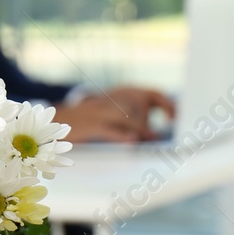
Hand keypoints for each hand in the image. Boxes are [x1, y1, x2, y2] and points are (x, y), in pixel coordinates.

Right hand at [54, 86, 175, 142]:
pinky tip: (133, 141)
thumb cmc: (91, 120)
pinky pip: (109, 128)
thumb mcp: (112, 112)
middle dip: (152, 120)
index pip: (152, 93)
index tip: (176, 119)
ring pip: (128, 116)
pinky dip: (122, 135)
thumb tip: (156, 136)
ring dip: (142, 129)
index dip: (167, 105)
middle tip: (157, 136)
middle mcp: (112, 99)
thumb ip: (134, 118)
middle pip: (141, 103)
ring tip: (150, 140)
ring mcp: (100, 111)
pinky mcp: (90, 125)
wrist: (57, 119)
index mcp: (121, 93)